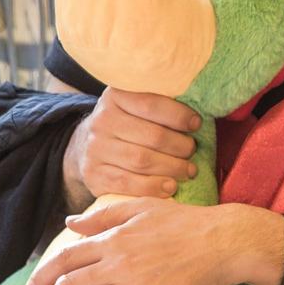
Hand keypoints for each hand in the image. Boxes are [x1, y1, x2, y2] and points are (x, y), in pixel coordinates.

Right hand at [64, 88, 200, 204]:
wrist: (87, 147)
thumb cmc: (126, 125)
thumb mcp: (135, 105)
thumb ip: (160, 104)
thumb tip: (197, 118)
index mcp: (115, 97)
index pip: (151, 104)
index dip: (178, 116)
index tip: (196, 124)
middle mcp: (101, 121)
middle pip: (151, 136)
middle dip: (180, 146)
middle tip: (192, 151)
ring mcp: (95, 149)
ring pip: (142, 161)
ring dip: (172, 168)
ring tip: (189, 170)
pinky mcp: (94, 175)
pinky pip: (128, 184)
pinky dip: (153, 187)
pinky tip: (170, 187)